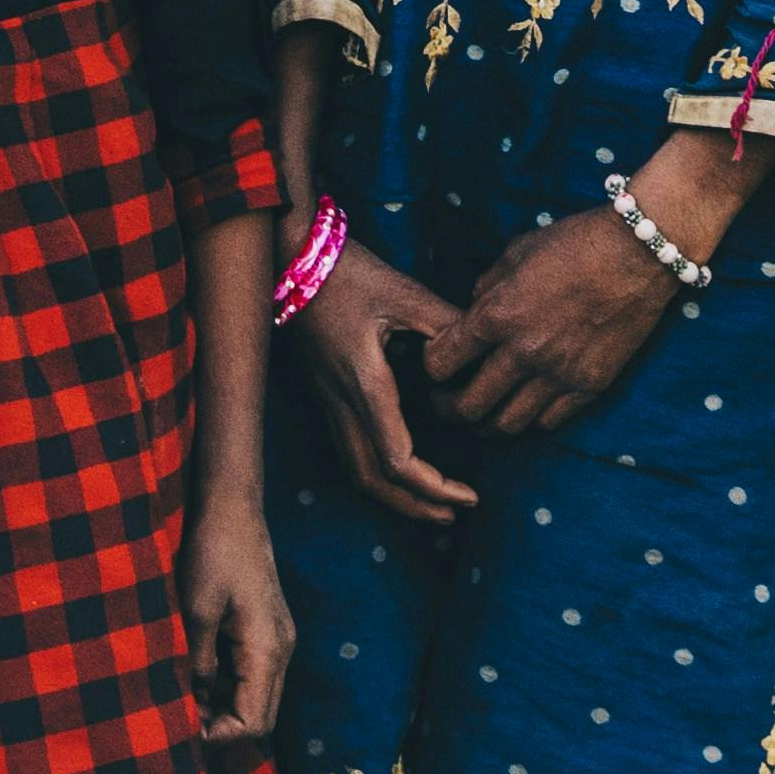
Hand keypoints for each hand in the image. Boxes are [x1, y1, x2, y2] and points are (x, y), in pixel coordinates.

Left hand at [179, 484, 295, 744]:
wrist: (232, 508)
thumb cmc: (213, 553)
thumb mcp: (195, 612)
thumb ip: (198, 664)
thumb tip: (194, 705)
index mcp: (267, 649)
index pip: (255, 722)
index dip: (220, 736)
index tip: (183, 729)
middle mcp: (281, 649)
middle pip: (261, 716)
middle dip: (223, 726)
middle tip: (181, 718)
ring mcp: (278, 639)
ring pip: (258, 696)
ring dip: (225, 706)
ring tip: (184, 697)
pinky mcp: (269, 628)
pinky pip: (254, 673)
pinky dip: (229, 684)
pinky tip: (198, 673)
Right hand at [280, 237, 477, 523]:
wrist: (291, 259)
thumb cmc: (347, 274)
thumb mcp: (403, 292)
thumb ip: (445, 323)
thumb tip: (483, 349)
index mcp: (366, 384)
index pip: (398, 460)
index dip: (435, 488)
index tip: (470, 495)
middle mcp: (343, 403)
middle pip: (374, 482)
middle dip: (416, 506)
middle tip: (456, 514)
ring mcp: (330, 402)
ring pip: (357, 472)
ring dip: (395, 498)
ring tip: (432, 506)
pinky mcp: (325, 396)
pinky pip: (349, 453)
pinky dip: (378, 477)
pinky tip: (400, 473)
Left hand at [423, 200, 688, 439]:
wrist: (637, 253)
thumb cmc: (574, 242)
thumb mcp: (516, 252)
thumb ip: (486, 288)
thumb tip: (471, 312)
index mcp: (497, 315)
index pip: (442, 362)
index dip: (430, 368)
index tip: (434, 365)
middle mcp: (523, 353)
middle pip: (469, 407)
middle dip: (447, 409)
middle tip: (445, 402)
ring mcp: (558, 375)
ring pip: (507, 425)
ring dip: (485, 425)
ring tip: (480, 415)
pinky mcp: (589, 387)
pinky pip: (548, 423)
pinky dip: (528, 421)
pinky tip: (522, 408)